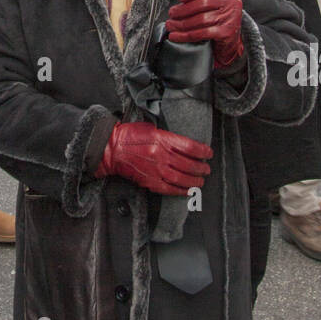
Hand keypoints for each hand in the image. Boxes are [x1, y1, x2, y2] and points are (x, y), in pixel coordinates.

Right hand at [95, 121, 211, 195]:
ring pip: (182, 178)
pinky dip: (181, 191)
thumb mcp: (150, 128)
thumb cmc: (129, 136)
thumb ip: (167, 136)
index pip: (190, 147)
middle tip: (207, 169)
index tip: (208, 153)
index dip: (203, 151)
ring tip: (201, 181)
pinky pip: (170, 189)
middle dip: (201, 168)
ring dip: (194, 181)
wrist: (112, 150)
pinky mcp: (150, 181)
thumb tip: (183, 143)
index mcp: (162, 139)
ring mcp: (156, 170)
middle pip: (189, 164)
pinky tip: (188, 190)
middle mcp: (161, 155)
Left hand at [166, 0, 244, 67]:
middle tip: (172, 13)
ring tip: (171, 25)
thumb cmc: (218, 14)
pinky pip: (203, 33)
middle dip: (183, 9)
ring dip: (182, 23)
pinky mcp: (227, 32)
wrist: (230, 37)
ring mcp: (231, 17)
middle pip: (203, 2)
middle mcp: (232, 1)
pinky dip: (186, 35)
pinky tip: (176, 36)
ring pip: (201, 19)